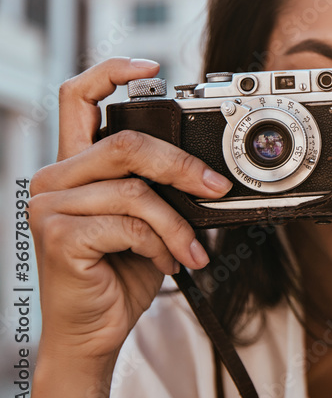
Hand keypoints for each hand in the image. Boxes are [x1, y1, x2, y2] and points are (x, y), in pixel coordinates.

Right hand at [28, 58, 230, 375]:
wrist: (95, 331)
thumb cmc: (121, 272)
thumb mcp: (147, 219)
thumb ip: (157, 185)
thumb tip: (208, 170)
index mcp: (76, 166)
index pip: (79, 98)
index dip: (112, 72)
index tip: (152, 66)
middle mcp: (55, 179)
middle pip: (126, 141)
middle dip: (181, 165)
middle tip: (216, 187)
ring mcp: (50, 206)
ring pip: (136, 190)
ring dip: (178, 224)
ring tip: (191, 250)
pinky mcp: (59, 236)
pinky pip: (129, 224)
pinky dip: (160, 244)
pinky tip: (165, 262)